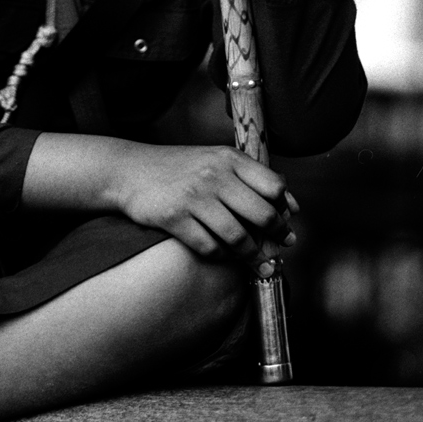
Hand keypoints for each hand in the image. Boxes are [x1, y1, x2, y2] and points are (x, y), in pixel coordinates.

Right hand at [115, 142, 298, 274]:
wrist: (130, 170)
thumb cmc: (179, 168)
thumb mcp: (215, 160)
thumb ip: (251, 178)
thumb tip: (292, 206)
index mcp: (228, 158)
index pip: (274, 185)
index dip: (284, 208)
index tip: (286, 222)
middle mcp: (214, 175)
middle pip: (263, 214)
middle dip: (277, 236)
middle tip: (282, 247)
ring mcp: (194, 197)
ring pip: (239, 237)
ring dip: (253, 255)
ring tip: (259, 263)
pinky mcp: (175, 219)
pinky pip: (211, 248)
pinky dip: (222, 256)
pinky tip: (224, 255)